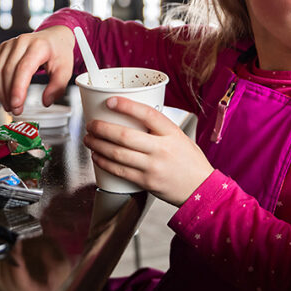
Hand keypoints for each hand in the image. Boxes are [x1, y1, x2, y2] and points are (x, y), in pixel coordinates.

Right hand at [0, 26, 74, 114]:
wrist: (54, 37)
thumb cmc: (58, 52)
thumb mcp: (66, 69)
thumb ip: (57, 87)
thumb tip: (46, 102)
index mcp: (39, 46)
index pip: (23, 69)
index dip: (17, 89)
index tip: (17, 105)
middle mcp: (22, 42)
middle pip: (8, 71)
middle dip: (8, 94)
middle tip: (15, 109)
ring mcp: (10, 44)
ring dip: (0, 91)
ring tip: (8, 104)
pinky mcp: (2, 48)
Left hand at [84, 97, 213, 206]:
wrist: (201, 189)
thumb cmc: (191, 162)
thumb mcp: (181, 137)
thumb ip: (160, 129)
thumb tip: (134, 117)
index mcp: (171, 133)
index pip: (147, 114)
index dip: (126, 106)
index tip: (110, 101)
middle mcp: (162, 149)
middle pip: (125, 136)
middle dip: (102, 128)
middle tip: (91, 124)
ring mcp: (153, 167)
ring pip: (118, 154)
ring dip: (98, 145)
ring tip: (89, 139)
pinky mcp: (146, 182)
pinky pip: (120, 171)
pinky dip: (105, 163)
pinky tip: (97, 157)